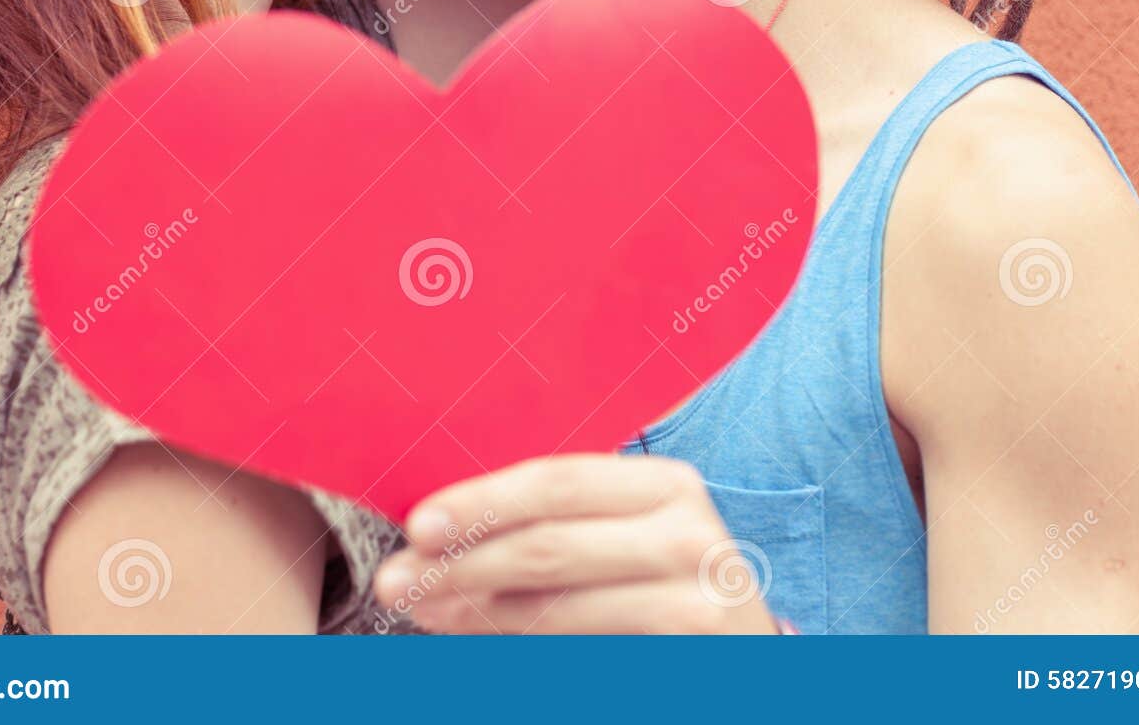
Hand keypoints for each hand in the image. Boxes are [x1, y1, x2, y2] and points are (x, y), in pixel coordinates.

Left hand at [372, 454, 779, 633]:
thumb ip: (554, 522)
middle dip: (462, 562)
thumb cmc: (664, 589)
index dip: (484, 500)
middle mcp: (689, 534)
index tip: (418, 524)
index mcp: (665, 485)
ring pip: (558, 605)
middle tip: (398, 578)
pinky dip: (519, 646)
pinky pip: (581, 651)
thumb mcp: (623, 537)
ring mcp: (698, 600)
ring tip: (423, 610)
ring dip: (476, 610)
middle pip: (549, 543)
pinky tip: (478, 640)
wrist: (740, 657)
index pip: (559, 481)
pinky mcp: (690, 653)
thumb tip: (441, 527)